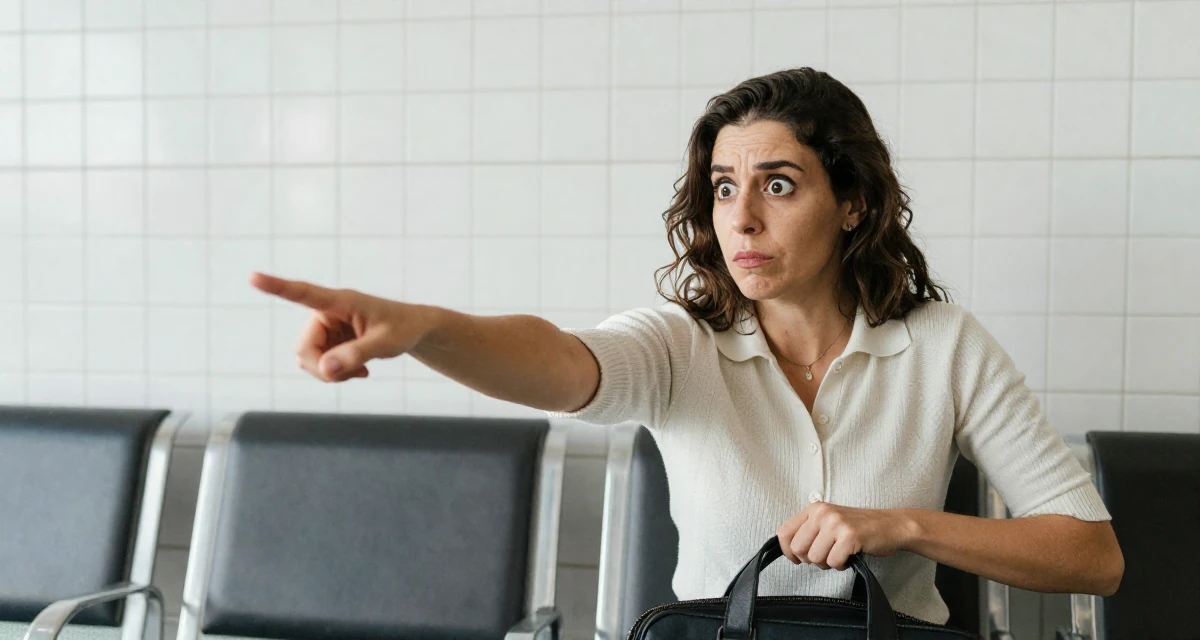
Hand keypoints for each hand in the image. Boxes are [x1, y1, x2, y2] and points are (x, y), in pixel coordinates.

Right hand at [249, 272, 430, 382]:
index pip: (304, 293)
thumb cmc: (402, 329)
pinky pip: (318, 365)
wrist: (412, 331)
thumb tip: (327, 368)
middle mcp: (326, 313)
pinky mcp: (328, 341)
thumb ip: (358, 354)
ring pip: (307, 359)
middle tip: (351, 375)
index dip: (277, 287)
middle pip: (303, 348)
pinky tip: (358, 370)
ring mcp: (325, 328)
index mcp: (341, 301)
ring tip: (359, 370)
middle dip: (322, 368)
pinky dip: (334, 373)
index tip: (253, 277)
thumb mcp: (386, 343)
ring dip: (330, 373)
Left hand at [776, 503, 915, 570]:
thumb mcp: (829, 522)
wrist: (890, 525)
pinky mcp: (849, 536)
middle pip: (798, 549)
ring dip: (827, 563)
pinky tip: (849, 556)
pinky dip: (841, 565)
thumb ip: (809, 531)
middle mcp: (822, 513)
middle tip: (826, 555)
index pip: (784, 532)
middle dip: (810, 559)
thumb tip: (790, 551)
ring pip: (815, 558)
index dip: (787, 551)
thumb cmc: (859, 527)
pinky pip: (833, 562)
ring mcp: (836, 524)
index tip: (797, 559)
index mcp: (814, 509)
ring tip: (840, 554)